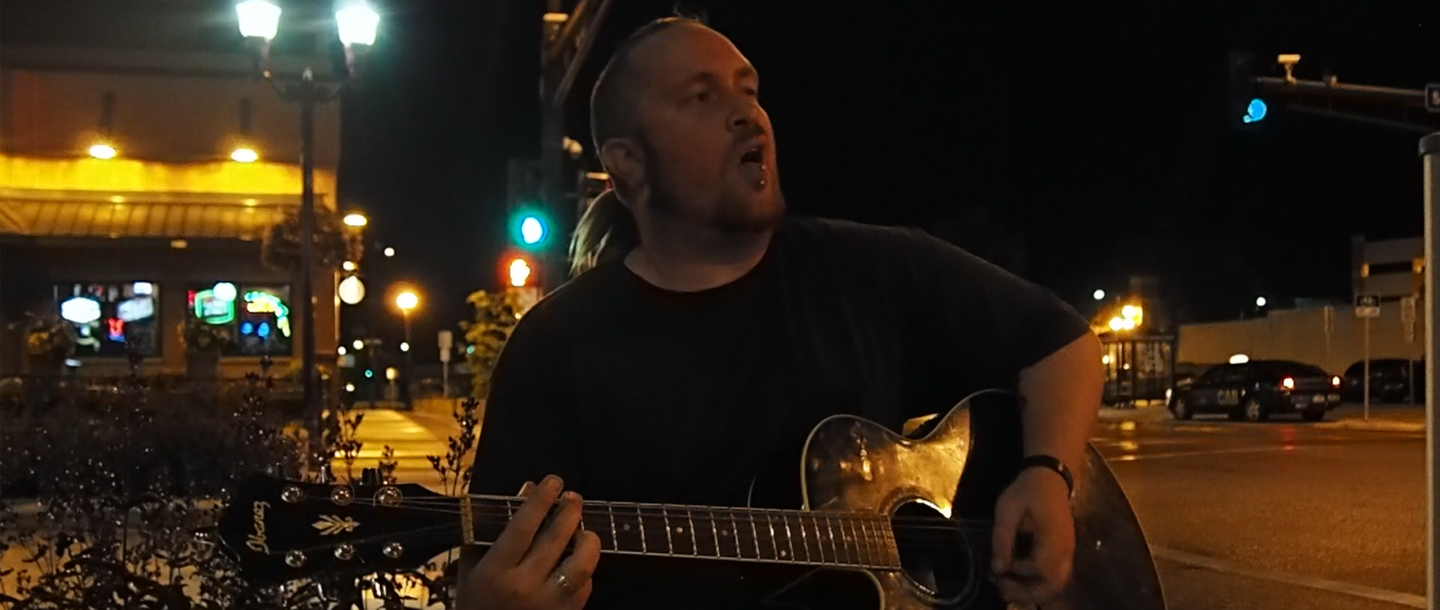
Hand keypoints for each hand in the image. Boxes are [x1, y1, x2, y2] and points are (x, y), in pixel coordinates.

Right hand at [457, 475, 601, 609]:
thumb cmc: (476, 604)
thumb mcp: (472, 568)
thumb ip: (492, 531)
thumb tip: (526, 491)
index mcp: (496, 572)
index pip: (523, 527)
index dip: (540, 500)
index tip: (552, 481)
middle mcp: (524, 586)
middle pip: (555, 539)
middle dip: (569, 511)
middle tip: (573, 497)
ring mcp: (549, 603)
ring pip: (581, 564)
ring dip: (587, 540)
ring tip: (584, 530)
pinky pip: (585, 586)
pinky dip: (586, 568)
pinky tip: (579, 559)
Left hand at [989, 466, 1074, 604]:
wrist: (1050, 478)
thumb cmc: (1027, 491)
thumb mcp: (1007, 509)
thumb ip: (1002, 539)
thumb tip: (997, 569)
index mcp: (1054, 537)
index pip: (1041, 568)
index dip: (1019, 571)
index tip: (1002, 562)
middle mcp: (1066, 550)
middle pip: (1054, 585)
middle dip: (1027, 594)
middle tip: (1002, 588)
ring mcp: (1068, 553)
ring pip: (1056, 585)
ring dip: (1032, 592)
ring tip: (1008, 587)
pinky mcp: (1064, 553)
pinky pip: (1055, 578)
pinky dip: (1038, 584)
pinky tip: (1019, 579)